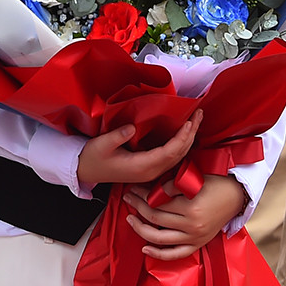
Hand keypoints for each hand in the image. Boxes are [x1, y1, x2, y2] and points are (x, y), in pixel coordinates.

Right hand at [78, 114, 200, 185]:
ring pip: (178, 157)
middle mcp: (150, 171)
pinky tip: (185, 133)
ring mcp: (151, 172)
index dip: (182, 137)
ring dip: (189, 139)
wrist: (86, 171)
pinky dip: (181, 144)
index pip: (169, 152)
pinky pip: (171, 158)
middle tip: (199, 114)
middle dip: (191, 134)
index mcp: (141, 166)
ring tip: (196, 120)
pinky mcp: (150, 168)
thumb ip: (118, 136)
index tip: (189, 121)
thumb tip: (133, 127)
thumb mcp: (102, 144)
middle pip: (179, 154)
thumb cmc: (93, 158)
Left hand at [121, 174, 248, 260]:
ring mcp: (195, 237)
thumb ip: (172, 186)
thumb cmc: (215, 183)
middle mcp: (192, 226)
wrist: (237, 195)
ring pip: (160, 239)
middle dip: (138, 207)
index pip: (157, 203)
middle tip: (128, 198)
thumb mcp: (194, 180)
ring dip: (141, 229)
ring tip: (130, 219)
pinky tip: (144, 248)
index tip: (134, 189)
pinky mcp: (198, 244)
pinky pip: (175, 254)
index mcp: (190, 208)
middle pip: (155, 218)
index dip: (142, 195)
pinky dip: (159, 254)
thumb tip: (152, 191)